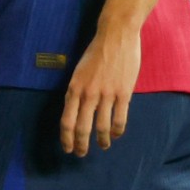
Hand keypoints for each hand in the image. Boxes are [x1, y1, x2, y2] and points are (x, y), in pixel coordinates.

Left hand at [60, 25, 138, 154]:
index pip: (66, 121)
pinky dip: (117, 130)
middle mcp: (88, 94)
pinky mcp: (123, 93)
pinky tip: (115, 134)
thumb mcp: (79, 71)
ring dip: (101, 141)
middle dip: (81, 145)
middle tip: (81, 154)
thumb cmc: (97, 51)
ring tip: (103, 147)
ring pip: (101, 127)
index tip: (67, 148)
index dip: (66, 138)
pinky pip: (119, 119)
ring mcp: (106, 94)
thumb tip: (77, 110)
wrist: (116, 35)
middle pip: (82, 128)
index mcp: (74, 88)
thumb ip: (78, 90)